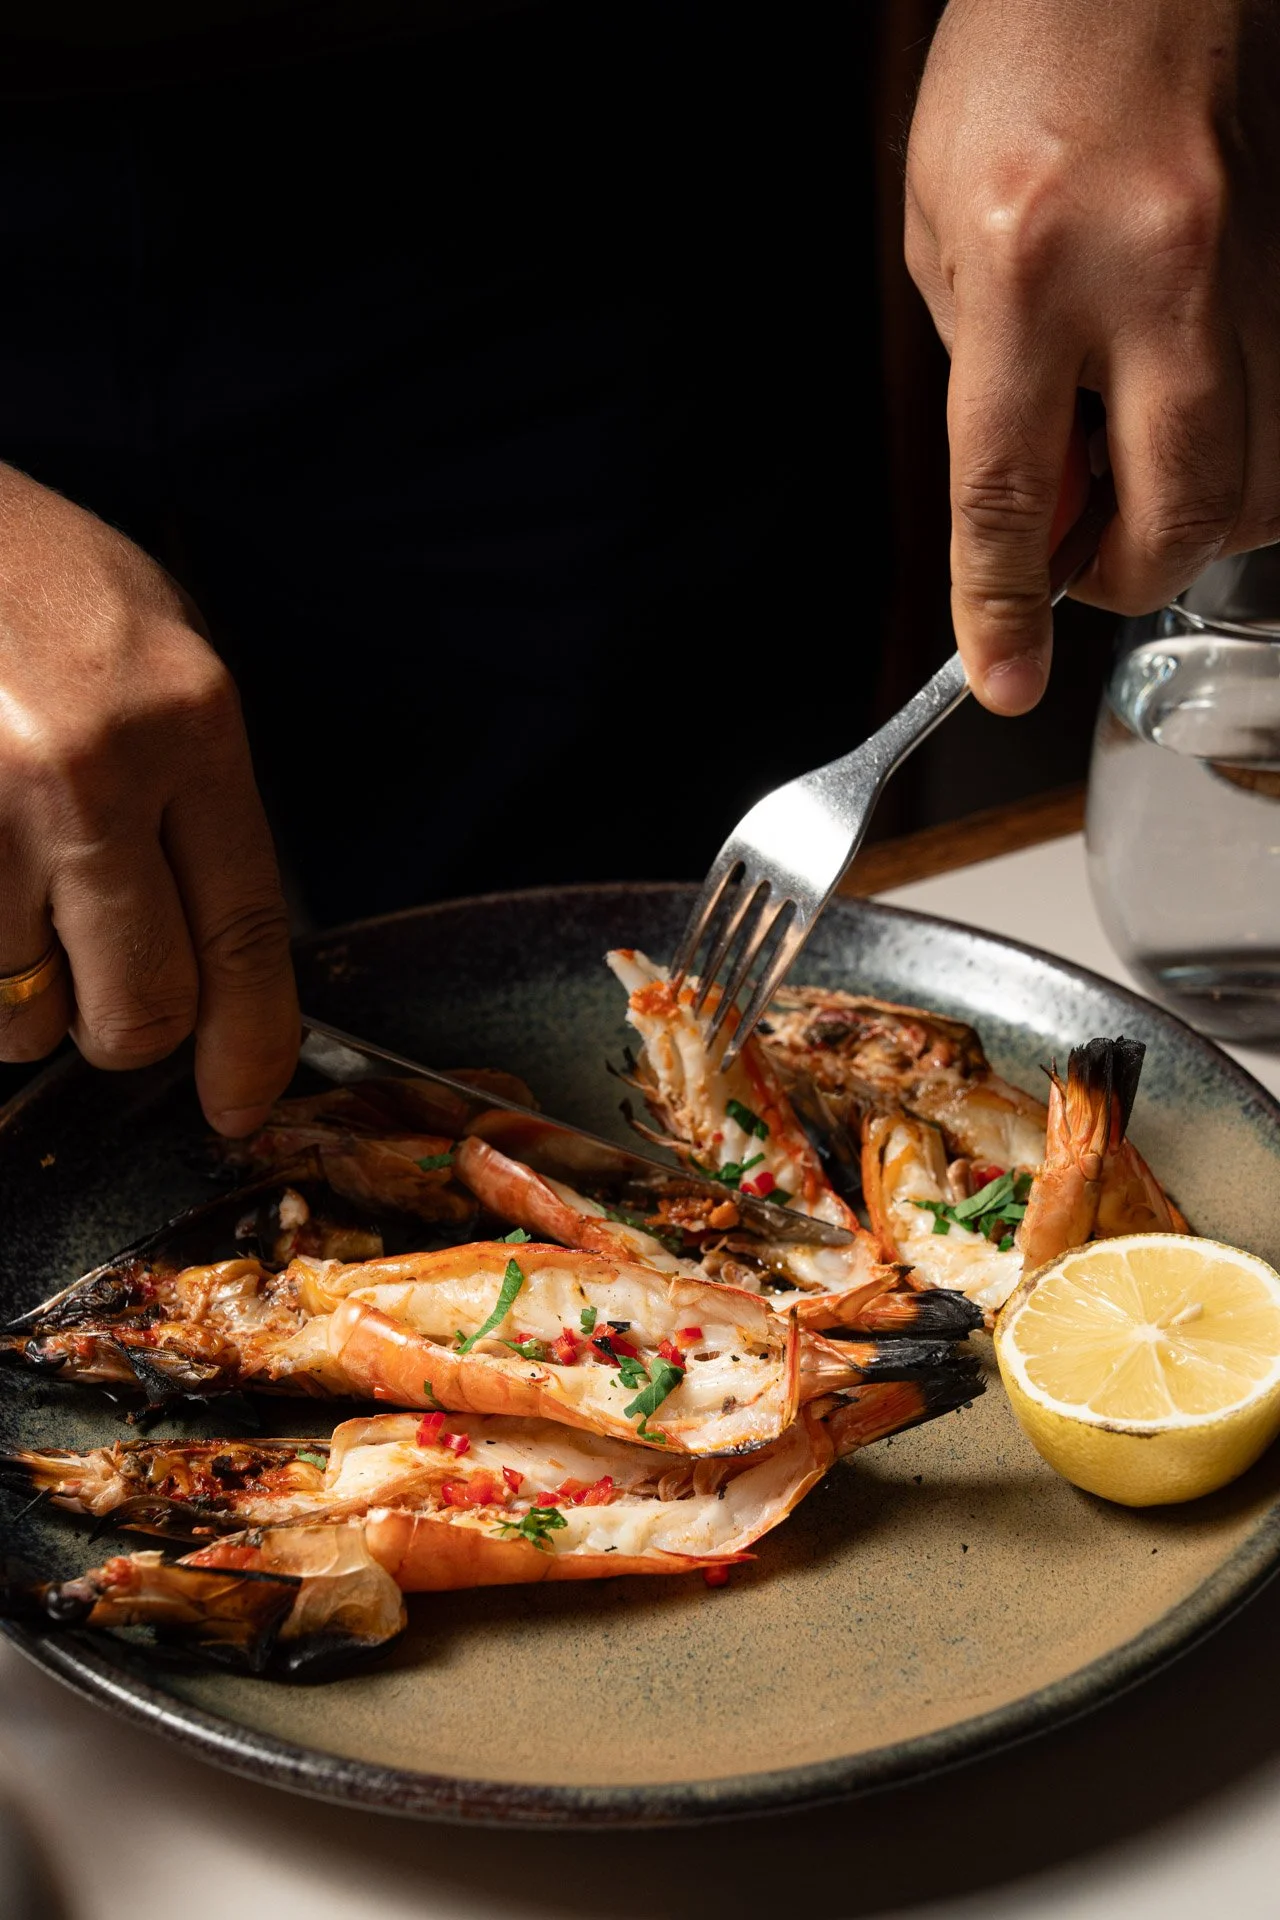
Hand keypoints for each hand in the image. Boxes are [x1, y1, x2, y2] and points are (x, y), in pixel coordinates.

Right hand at [0, 466, 298, 1130]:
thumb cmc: (32, 577)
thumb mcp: (161, 648)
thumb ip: (201, 798)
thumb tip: (220, 957)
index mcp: (186, 722)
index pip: (246, 933)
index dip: (251, 1043)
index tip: (243, 1100)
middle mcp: (88, 774)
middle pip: (139, 1006)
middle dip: (126, 1029)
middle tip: (103, 980)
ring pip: (21, 1016)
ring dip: (22, 997)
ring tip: (10, 893)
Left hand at [906, 0, 1279, 711]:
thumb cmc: (1022, 62)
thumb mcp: (941, 226)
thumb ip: (984, 376)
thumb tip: (1033, 499)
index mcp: (1028, 262)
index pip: (1011, 492)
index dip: (1004, 608)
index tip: (1003, 679)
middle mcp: (1159, 270)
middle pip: (1179, 514)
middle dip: (1122, 577)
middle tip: (1082, 557)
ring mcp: (1260, 267)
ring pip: (1263, 483)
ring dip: (1194, 520)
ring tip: (1133, 466)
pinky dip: (1244, 457)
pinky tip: (1190, 418)